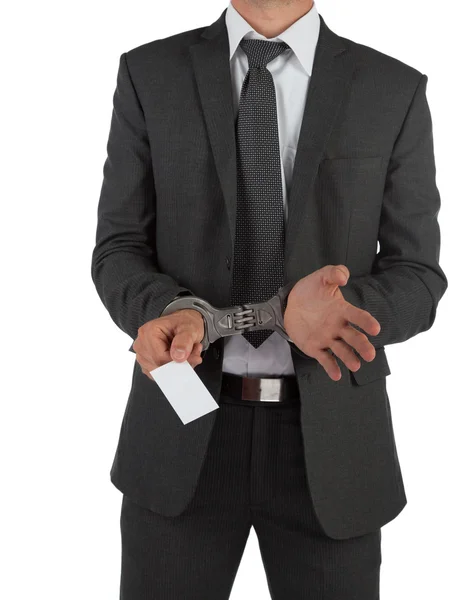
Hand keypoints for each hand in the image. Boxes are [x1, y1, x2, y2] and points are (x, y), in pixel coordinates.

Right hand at [132, 309, 204, 379]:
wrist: (183, 324)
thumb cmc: (184, 324)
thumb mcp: (190, 328)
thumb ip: (185, 341)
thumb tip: (178, 357)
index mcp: (148, 332)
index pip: (160, 358)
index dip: (178, 361)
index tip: (194, 357)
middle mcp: (141, 344)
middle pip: (159, 366)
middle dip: (180, 364)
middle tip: (194, 353)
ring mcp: (142, 355)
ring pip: (160, 373)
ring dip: (178, 367)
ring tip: (188, 353)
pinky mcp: (146, 364)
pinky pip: (160, 375)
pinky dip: (173, 370)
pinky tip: (180, 358)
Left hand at [284, 265, 380, 380]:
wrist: (291, 303)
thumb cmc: (311, 290)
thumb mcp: (321, 277)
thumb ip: (334, 273)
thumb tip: (343, 277)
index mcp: (342, 310)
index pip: (357, 316)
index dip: (366, 322)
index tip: (375, 328)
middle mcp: (338, 326)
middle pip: (353, 338)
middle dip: (362, 346)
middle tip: (370, 354)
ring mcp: (328, 338)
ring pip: (341, 350)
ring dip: (349, 358)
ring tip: (355, 365)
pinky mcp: (316, 348)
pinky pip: (325, 359)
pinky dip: (331, 367)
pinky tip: (337, 376)